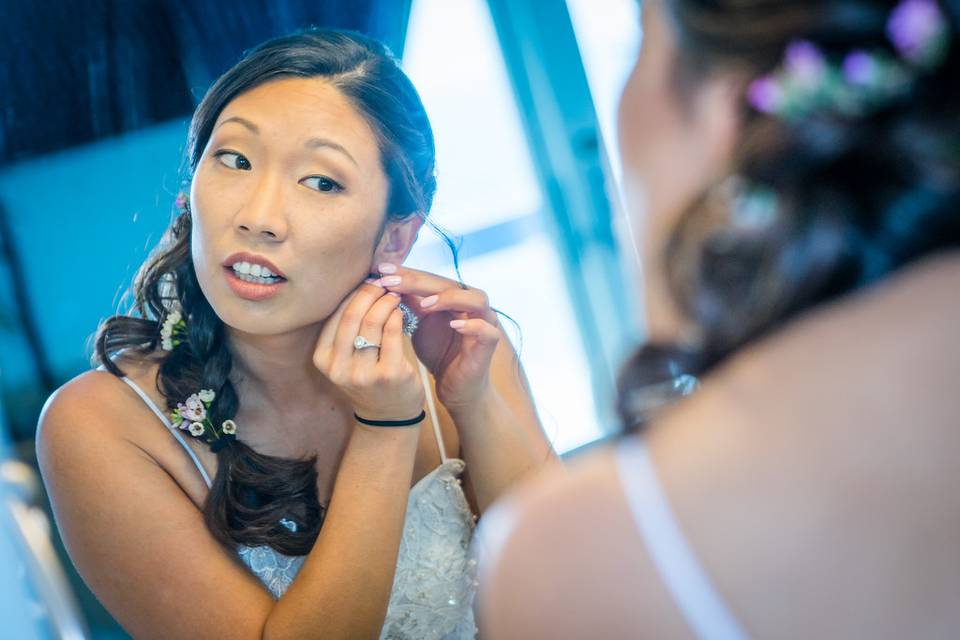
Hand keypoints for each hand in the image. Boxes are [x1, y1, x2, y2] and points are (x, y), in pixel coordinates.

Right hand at [312, 281, 424, 421]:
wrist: (388, 416)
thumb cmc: (367, 378)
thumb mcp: (346, 358)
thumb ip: (346, 328)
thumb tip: (359, 284)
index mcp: (323, 359)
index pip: (335, 315)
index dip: (352, 294)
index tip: (365, 282)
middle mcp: (339, 368)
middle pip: (351, 316)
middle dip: (368, 293)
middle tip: (381, 283)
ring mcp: (364, 373)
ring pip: (372, 322)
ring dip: (385, 302)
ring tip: (393, 295)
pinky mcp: (389, 375)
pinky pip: (393, 333)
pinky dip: (397, 316)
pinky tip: (401, 311)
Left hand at [375, 263, 500, 411]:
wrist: (455, 386)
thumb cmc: (438, 352)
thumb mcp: (419, 324)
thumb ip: (410, 303)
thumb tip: (385, 280)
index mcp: (454, 296)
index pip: (430, 277)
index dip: (407, 272)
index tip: (381, 270)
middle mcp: (472, 304)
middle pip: (449, 284)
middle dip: (419, 281)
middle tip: (392, 282)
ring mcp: (485, 321)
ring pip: (476, 299)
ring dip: (450, 298)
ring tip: (425, 304)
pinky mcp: (490, 343)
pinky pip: (487, 330)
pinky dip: (473, 325)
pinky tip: (455, 325)